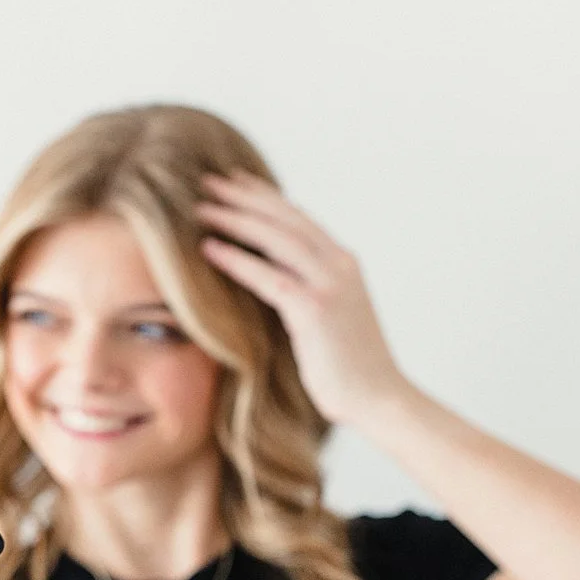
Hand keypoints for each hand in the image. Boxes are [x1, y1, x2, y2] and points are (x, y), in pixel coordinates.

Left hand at [194, 169, 411, 427]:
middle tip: (207, 180)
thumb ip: (304, 290)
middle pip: (284, 217)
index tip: (234, 181)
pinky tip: (209, 248)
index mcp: (343, 263)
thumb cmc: (349, 368)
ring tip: (201, 207)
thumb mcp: (328, 317)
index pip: (297, 217)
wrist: (379, 399)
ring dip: (235, 218)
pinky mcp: (316, 310)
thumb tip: (267, 277)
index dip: (263, 196)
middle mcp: (339, 265)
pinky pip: (268, 276)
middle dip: (243, 196)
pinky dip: (236, 259)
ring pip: (275, 237)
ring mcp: (331, 284)